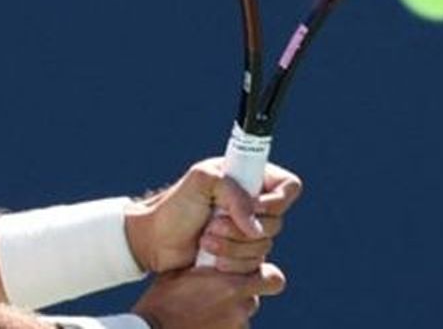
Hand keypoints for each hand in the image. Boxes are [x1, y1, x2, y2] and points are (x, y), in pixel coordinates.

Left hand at [124, 159, 301, 272]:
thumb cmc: (173, 206)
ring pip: (265, 246)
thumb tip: (254, 227)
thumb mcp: (201, 182)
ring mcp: (247, 230)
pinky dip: (234, 263)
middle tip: (212, 224)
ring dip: (234, 246)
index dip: (276, 200)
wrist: (155, 240)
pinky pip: (255, 265)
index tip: (253, 207)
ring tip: (206, 240)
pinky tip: (211, 258)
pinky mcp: (241, 255)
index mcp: (247, 178)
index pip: (288, 186)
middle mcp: (252, 203)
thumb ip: (233, 193)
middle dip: (241, 228)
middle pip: (277, 221)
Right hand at [130, 262, 285, 328]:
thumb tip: (212, 252)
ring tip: (202, 311)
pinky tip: (200, 322)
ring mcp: (235, 327)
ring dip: (229, 312)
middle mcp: (240, 308)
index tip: (246, 272)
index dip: (263, 275)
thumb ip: (204, 263)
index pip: (272, 279)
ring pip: (242, 316)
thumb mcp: (181, 271)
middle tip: (220, 293)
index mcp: (232, 284)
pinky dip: (219, 326)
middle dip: (243, 295)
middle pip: (255, 299)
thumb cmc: (162, 298)